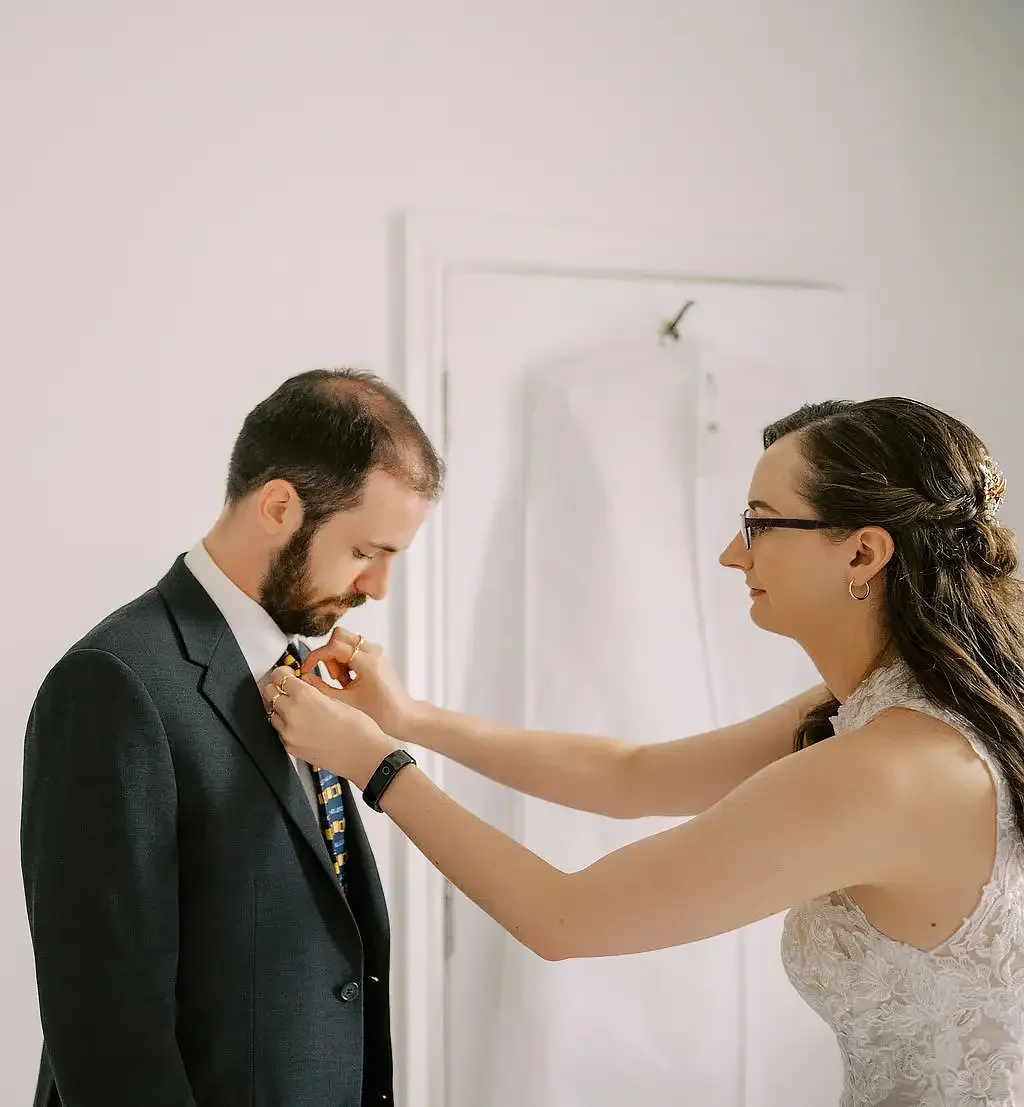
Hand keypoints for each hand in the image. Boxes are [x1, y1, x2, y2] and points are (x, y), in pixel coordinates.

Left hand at [263, 667, 397, 789]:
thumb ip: (314, 691)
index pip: (279, 677)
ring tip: (297, 708)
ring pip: (271, 713)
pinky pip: (279, 731)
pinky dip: (285, 725)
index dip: (283, 672)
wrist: (364, 756)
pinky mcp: (291, 748)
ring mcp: (289, 734)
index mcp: (305, 697)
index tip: (287, 673)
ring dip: (280, 707)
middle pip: (269, 693)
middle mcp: (292, 715)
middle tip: (288, 688)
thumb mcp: (337, 700)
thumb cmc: (358, 729)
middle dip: (277, 688)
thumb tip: (302, 684)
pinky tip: (301, 724)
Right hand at [299, 627, 415, 737]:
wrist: (402, 715)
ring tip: (345, 681)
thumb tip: (304, 678)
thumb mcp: (346, 700)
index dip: (315, 657)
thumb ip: (321, 687)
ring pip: (346, 640)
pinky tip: (351, 679)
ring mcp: (377, 650)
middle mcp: (374, 651)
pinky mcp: (378, 653)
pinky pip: (355, 647)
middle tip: (335, 677)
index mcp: (367, 662)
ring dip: (338, 658)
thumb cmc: (380, 711)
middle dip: (329, 655)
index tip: (306, 668)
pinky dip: (347, 659)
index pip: (333, 647)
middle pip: (339, 636)